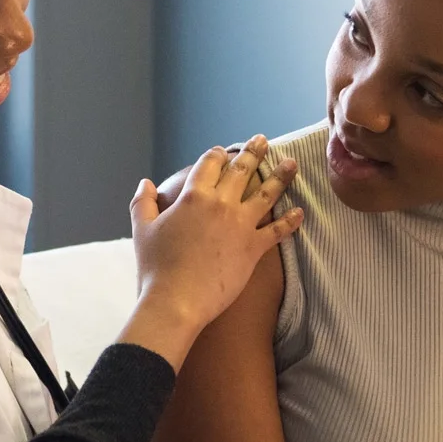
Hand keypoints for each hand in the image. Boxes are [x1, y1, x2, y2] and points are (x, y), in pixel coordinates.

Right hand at [119, 136, 301, 366]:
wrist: (177, 301)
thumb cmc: (155, 267)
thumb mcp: (142, 230)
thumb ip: (143, 202)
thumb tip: (145, 183)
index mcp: (194, 196)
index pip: (209, 164)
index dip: (216, 154)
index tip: (222, 151)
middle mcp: (221, 204)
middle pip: (241, 170)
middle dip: (253, 152)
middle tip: (263, 141)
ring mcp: (241, 225)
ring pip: (266, 194)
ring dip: (281, 176)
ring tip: (292, 163)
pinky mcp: (253, 248)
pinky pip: (277, 231)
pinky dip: (290, 221)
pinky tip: (300, 212)